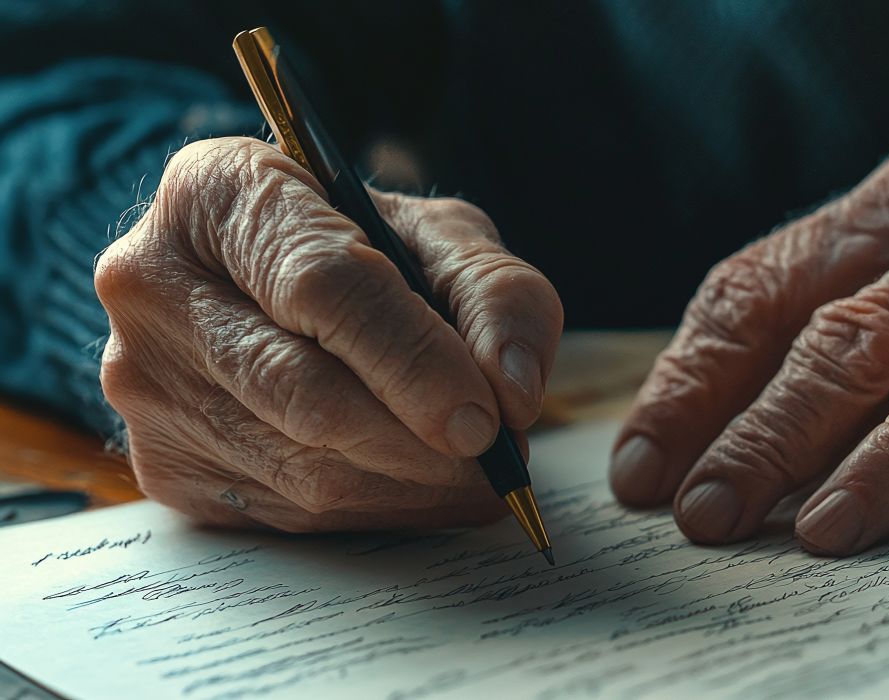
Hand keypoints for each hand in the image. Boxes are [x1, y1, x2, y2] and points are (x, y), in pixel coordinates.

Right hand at [96, 137, 562, 530]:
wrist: (253, 291)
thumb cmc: (356, 250)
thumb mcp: (437, 236)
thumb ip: (495, 293)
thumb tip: (513, 391)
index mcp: (218, 192)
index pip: (323, 285)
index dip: (415, 358)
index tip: (485, 417)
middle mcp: (154, 283)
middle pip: (307, 391)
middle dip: (421, 439)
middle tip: (495, 458)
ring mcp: (145, 382)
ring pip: (303, 468)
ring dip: (411, 487)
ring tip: (475, 475)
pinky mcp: (160, 464)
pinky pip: (288, 514)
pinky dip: (375, 512)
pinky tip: (418, 488)